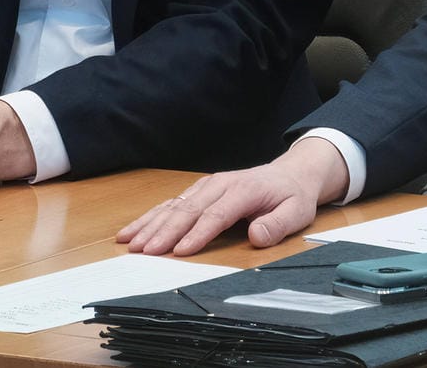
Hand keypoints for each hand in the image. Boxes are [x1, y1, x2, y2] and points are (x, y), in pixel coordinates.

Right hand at [118, 136, 350, 255]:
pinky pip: (170, 204)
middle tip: (146, 252)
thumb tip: (257, 236)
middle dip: (165, 231)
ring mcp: (207, 186)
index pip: (217, 214)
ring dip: (151, 224)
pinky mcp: (198, 191)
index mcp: (244, 189)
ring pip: (174, 205)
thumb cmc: (291, 196)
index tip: (180, 252)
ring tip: (130, 243)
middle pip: (188, 209)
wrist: (290, 173)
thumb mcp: (296, 212)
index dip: (198, 233)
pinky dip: (150, 217)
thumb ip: (278, 225)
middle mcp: (220, 184)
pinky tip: (131, 231)